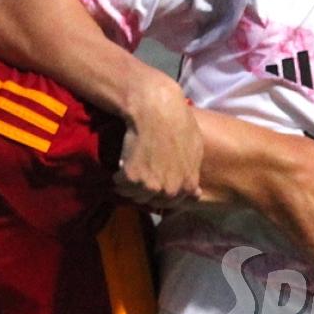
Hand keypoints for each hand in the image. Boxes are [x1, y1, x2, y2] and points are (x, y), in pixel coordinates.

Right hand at [113, 74, 202, 208]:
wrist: (156, 109)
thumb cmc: (179, 123)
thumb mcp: (196, 148)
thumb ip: (194, 173)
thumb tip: (196, 193)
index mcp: (187, 186)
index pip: (171, 203)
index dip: (161, 192)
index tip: (153, 181)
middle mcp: (169, 191)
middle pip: (151, 201)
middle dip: (145, 191)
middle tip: (140, 175)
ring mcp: (150, 186)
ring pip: (134, 196)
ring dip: (129, 186)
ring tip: (129, 170)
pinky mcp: (131, 178)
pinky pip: (119, 184)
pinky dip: (117, 176)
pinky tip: (121, 164)